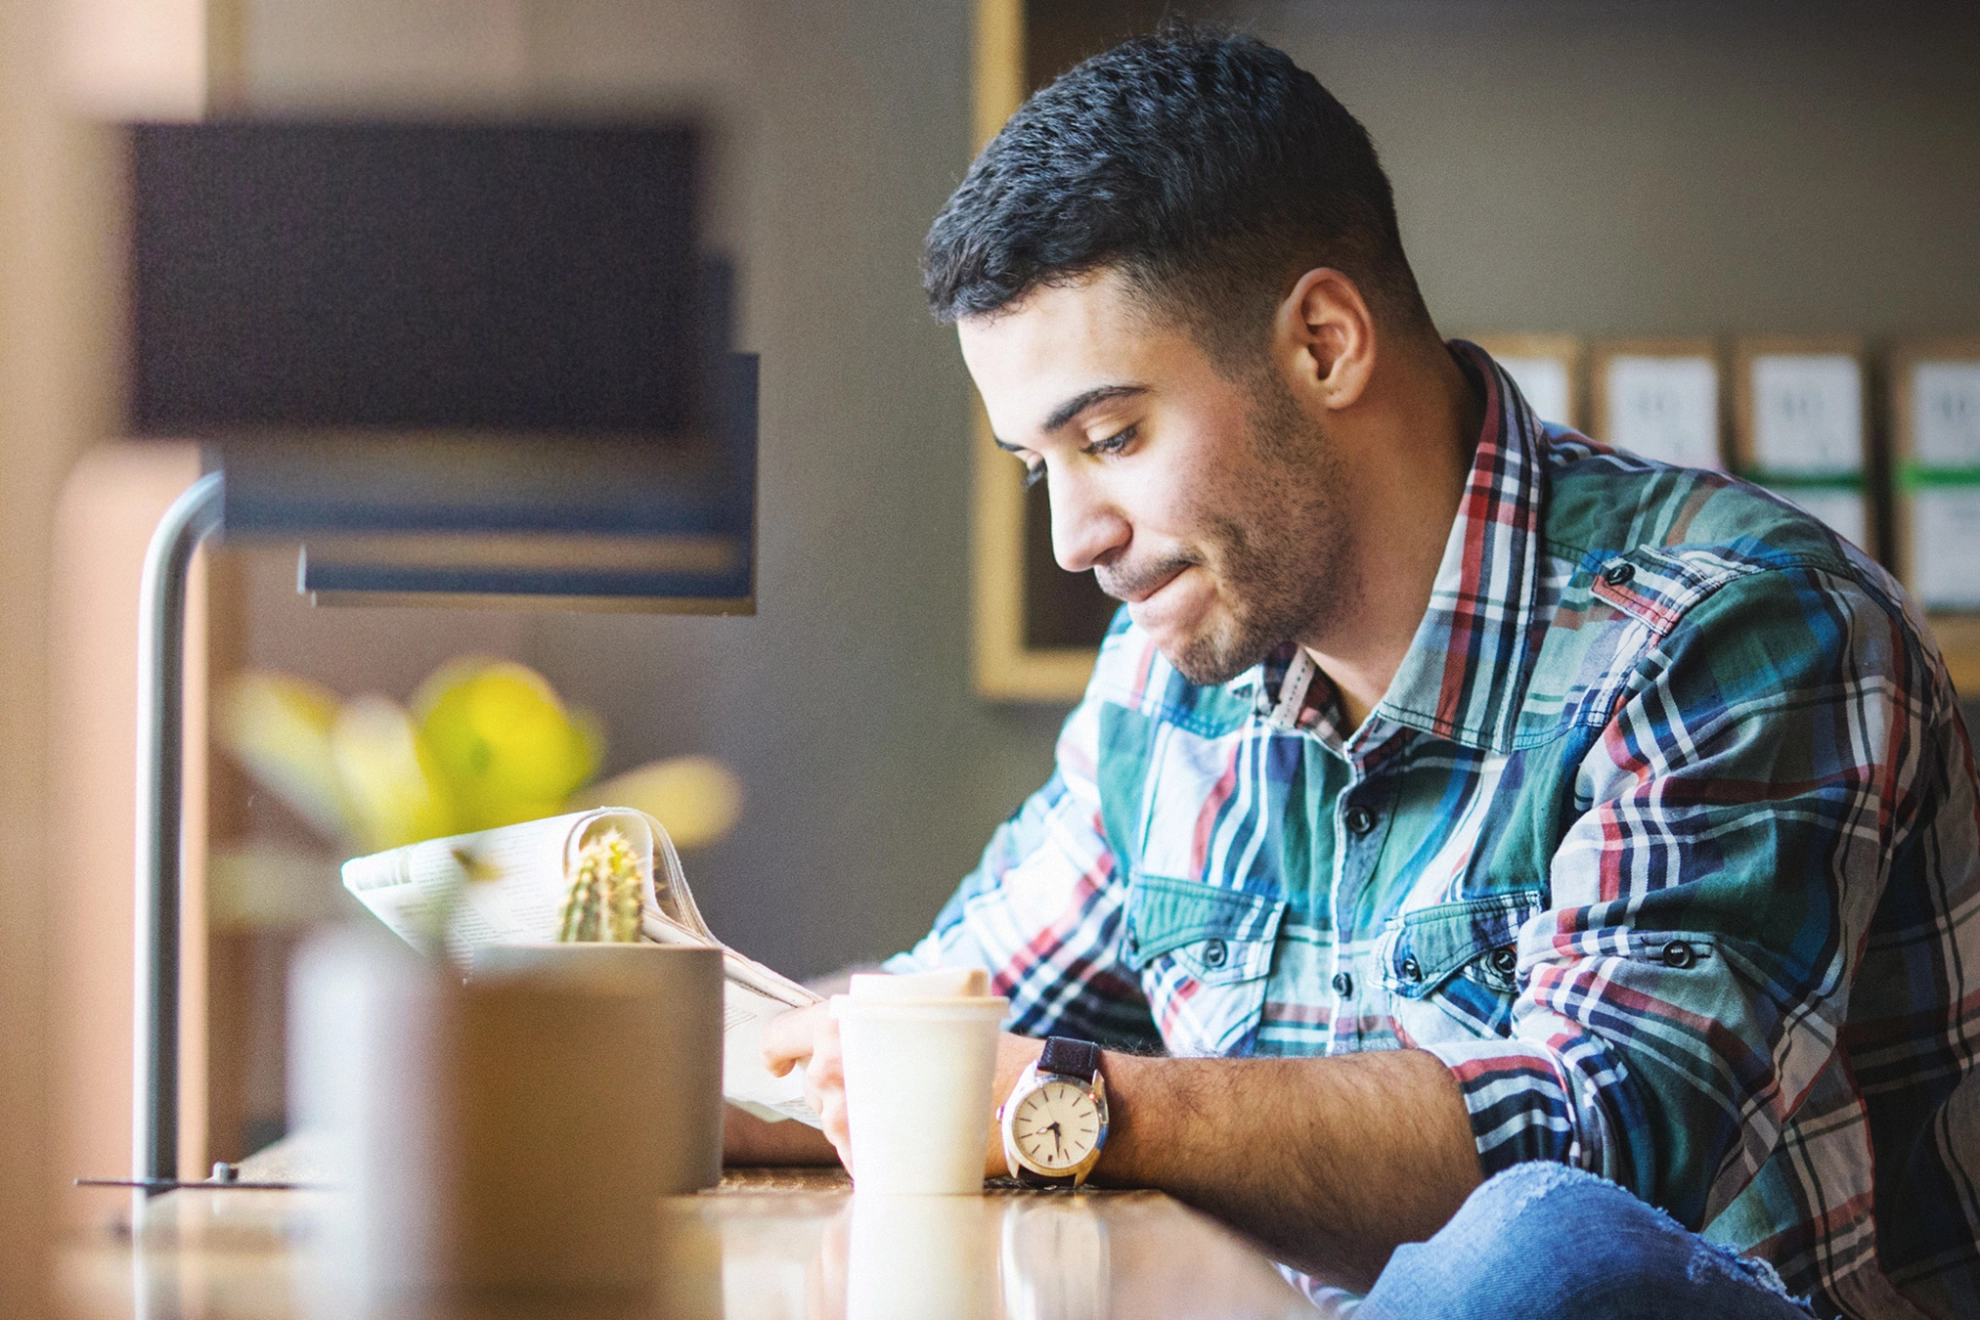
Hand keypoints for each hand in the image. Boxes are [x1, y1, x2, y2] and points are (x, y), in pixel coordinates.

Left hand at [761, 1002, 1046, 1178]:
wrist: (1022, 1098)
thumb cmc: (982, 1053)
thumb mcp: (931, 1016)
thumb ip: (881, 1024)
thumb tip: (854, 1037)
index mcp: (843, 1023)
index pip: (783, 1034)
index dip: (778, 1050)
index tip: (780, 1063)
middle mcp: (834, 1068)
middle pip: (814, 1086)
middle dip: (843, 1088)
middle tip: (889, 1084)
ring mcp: (846, 1117)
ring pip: (834, 1122)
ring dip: (863, 1120)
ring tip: (911, 1109)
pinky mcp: (865, 1160)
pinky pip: (856, 1155)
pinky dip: (878, 1151)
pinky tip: (913, 1137)